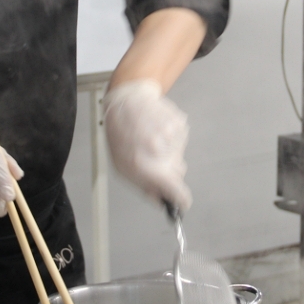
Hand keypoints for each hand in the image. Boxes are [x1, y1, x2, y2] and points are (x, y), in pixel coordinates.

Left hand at [103, 79, 191, 209]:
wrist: (127, 100)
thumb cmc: (121, 134)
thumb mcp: (123, 167)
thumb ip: (144, 186)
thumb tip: (162, 201)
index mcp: (146, 165)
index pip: (177, 190)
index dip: (182, 200)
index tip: (182, 203)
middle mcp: (161, 151)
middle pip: (179, 172)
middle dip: (169, 171)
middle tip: (153, 160)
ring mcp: (173, 136)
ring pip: (179, 156)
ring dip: (168, 153)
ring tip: (151, 140)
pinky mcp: (180, 124)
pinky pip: (180, 141)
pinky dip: (171, 140)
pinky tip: (157, 130)